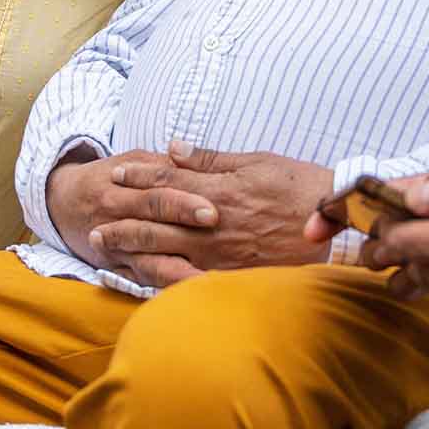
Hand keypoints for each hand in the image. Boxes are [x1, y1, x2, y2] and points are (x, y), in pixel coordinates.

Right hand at [45, 149, 215, 285]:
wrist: (61, 202)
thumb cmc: (107, 177)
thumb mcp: (130, 161)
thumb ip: (162, 164)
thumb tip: (195, 163)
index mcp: (120, 190)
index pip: (157, 197)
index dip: (184, 204)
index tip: (213, 213)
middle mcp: (115, 221)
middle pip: (153, 230)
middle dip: (184, 237)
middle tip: (216, 247)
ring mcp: (114, 250)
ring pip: (145, 264)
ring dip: (175, 273)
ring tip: (204, 281)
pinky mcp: (114, 269)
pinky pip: (137, 283)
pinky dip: (159, 290)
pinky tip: (182, 298)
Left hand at [90, 141, 333, 282]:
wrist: (334, 226)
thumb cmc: (299, 187)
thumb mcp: (257, 161)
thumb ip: (211, 159)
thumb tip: (173, 149)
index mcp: (217, 190)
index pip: (166, 181)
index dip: (138, 177)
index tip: (115, 174)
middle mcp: (211, 224)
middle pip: (155, 220)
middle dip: (122, 220)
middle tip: (95, 224)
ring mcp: (218, 254)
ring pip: (163, 252)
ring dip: (131, 250)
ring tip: (106, 249)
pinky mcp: (229, 276)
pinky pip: (185, 279)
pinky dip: (159, 278)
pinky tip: (141, 278)